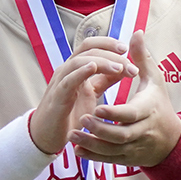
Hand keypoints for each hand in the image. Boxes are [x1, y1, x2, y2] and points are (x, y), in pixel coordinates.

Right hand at [29, 36, 137, 154]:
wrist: (48, 135)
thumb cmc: (70, 113)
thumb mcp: (92, 93)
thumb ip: (105, 80)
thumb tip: (124, 67)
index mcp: (77, 68)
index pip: (92, 46)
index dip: (109, 43)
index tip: (127, 48)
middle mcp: (67, 71)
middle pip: (88, 50)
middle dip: (112, 54)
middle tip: (132, 66)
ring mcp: (60, 82)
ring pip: (79, 61)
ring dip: (102, 62)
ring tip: (120, 68)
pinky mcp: (57, 97)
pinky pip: (68, 80)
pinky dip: (80, 72)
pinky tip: (93, 68)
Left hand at [72, 30, 180, 167]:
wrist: (172, 140)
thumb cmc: (159, 104)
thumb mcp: (154, 80)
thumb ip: (142, 57)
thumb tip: (135, 32)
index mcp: (148, 109)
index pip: (131, 114)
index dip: (114, 114)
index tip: (97, 108)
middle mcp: (143, 130)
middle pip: (121, 134)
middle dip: (100, 130)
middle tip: (82, 119)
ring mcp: (136, 147)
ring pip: (113, 150)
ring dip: (92, 144)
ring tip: (72, 135)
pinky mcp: (128, 158)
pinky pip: (109, 160)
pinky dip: (93, 156)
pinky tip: (77, 149)